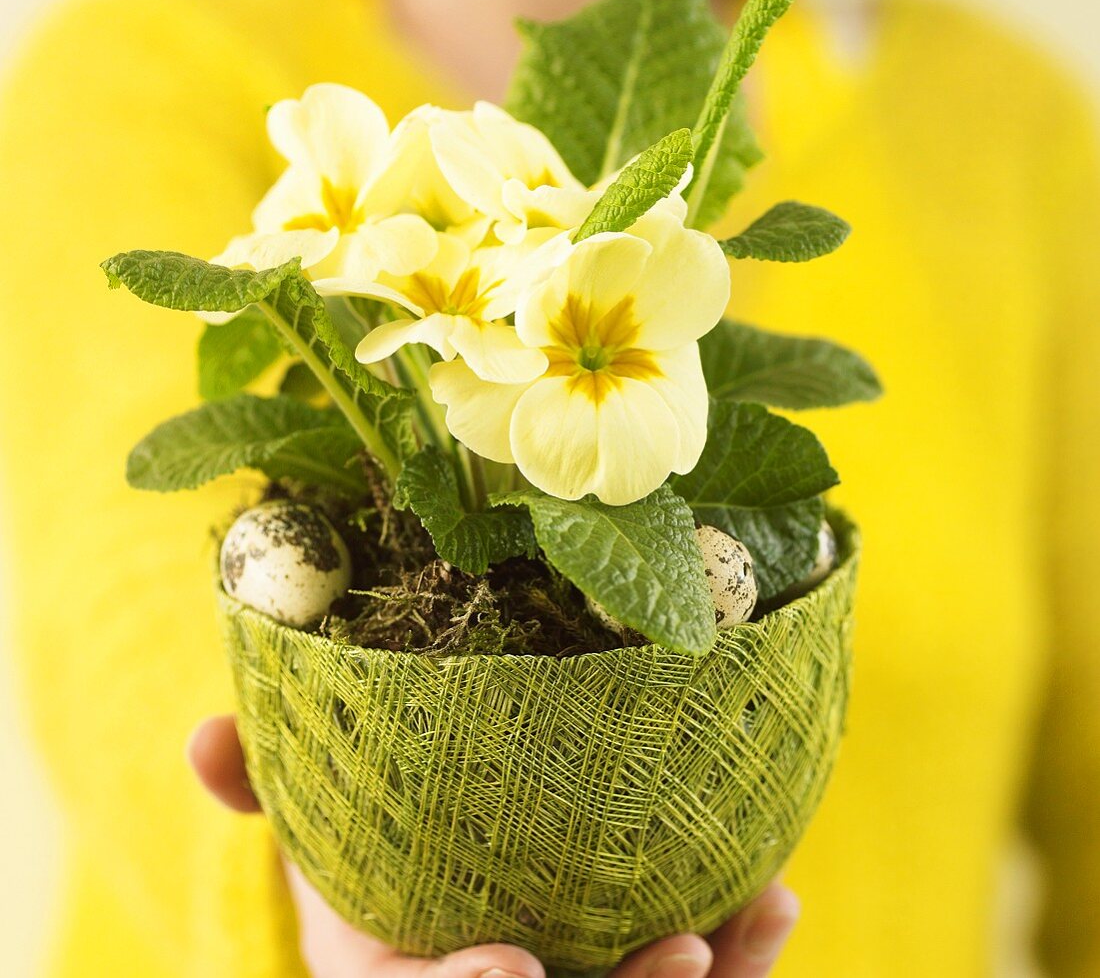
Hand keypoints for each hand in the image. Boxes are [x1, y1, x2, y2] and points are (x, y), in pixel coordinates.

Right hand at [190, 715, 798, 977]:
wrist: (428, 876)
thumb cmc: (368, 847)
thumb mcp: (313, 824)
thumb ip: (263, 786)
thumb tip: (202, 734)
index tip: (512, 964)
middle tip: (677, 953)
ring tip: (752, 913)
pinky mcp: (622, 966)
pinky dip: (740, 955)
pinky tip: (772, 895)